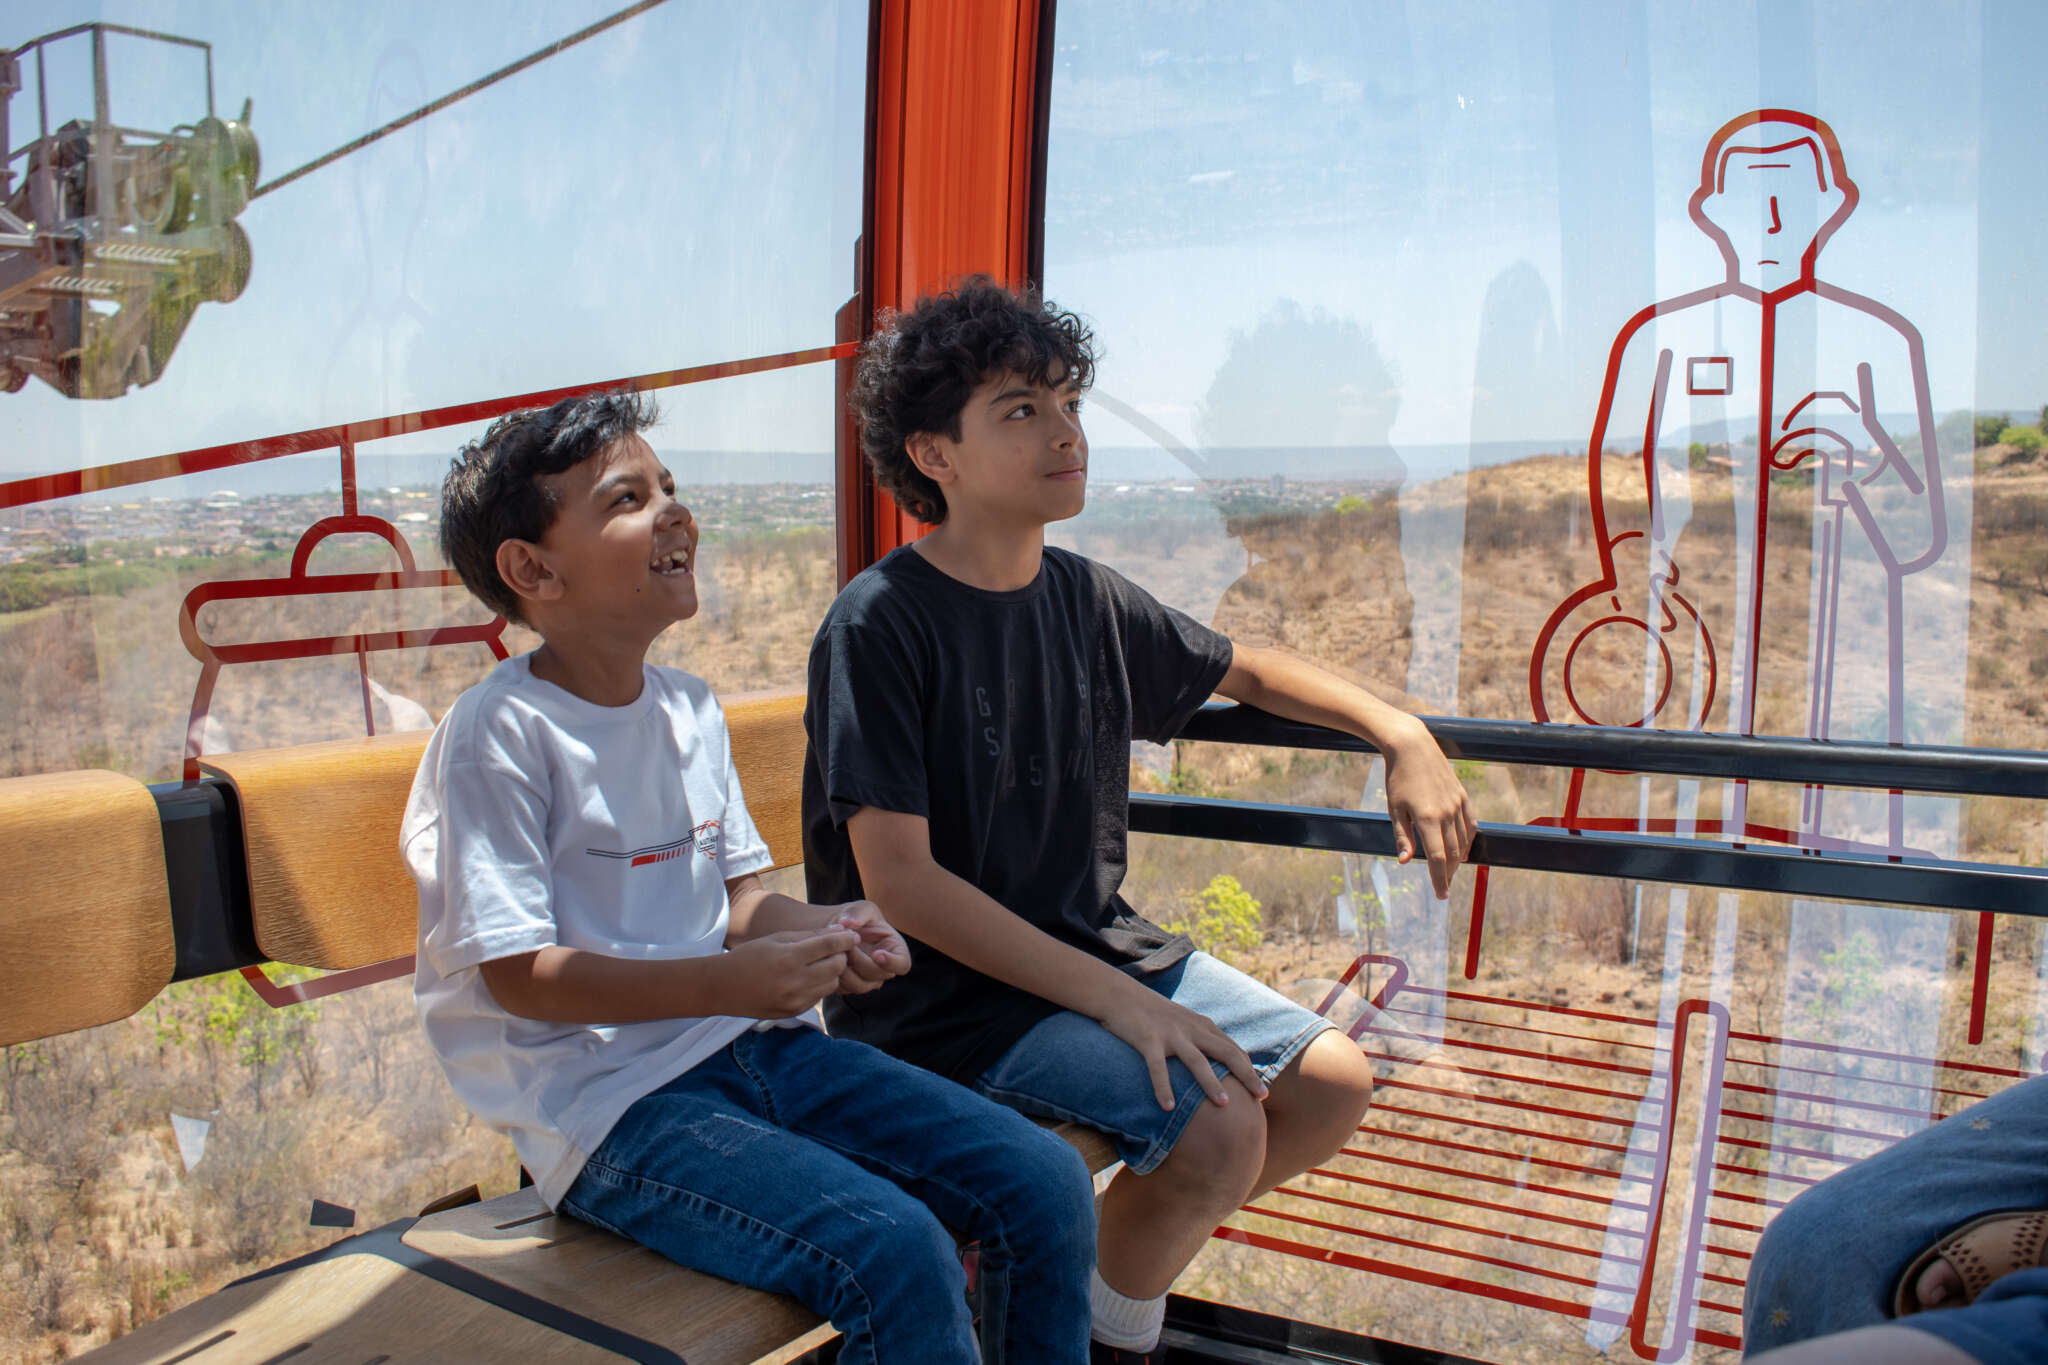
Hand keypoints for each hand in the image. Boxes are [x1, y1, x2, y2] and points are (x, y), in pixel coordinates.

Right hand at [717, 928, 857, 1018]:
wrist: (723, 987)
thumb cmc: (750, 956)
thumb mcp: (777, 938)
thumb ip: (810, 936)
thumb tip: (840, 932)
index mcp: (789, 957)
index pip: (829, 945)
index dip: (845, 939)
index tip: (852, 935)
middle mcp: (795, 981)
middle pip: (836, 966)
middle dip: (839, 956)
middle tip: (833, 949)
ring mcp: (795, 1000)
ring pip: (831, 984)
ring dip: (831, 972)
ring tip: (818, 964)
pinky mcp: (794, 1012)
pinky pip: (819, 997)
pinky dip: (818, 986)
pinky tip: (805, 978)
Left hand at [821, 900, 910, 994]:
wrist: (838, 930)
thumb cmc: (857, 917)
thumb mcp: (861, 908)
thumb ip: (858, 912)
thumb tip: (849, 924)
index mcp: (895, 950)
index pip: (902, 964)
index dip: (892, 963)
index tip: (877, 954)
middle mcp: (884, 968)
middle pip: (878, 975)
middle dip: (860, 961)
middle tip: (846, 946)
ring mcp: (868, 980)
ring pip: (860, 986)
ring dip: (846, 970)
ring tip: (836, 951)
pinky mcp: (850, 985)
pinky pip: (844, 989)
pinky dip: (835, 976)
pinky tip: (829, 959)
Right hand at [1098, 977, 1267, 1109]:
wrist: (1119, 994)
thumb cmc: (1152, 1014)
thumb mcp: (1183, 1022)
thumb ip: (1201, 1039)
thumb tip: (1218, 1064)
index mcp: (1202, 1026)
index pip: (1233, 1050)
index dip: (1249, 1070)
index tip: (1262, 1092)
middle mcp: (1191, 1029)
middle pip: (1225, 1054)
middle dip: (1246, 1075)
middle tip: (1261, 1097)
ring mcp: (1170, 1034)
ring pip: (1196, 1061)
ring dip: (1211, 1083)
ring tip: (1225, 1105)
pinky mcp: (1148, 1040)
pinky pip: (1157, 1067)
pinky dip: (1163, 1087)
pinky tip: (1167, 1107)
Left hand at [1382, 718, 1477, 899]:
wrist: (1412, 746)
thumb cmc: (1398, 778)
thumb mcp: (1395, 809)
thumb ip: (1403, 837)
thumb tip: (1406, 862)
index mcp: (1427, 818)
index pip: (1438, 858)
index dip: (1440, 879)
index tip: (1442, 895)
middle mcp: (1446, 813)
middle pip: (1454, 853)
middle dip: (1449, 873)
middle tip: (1443, 886)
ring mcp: (1457, 804)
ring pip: (1464, 841)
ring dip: (1459, 859)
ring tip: (1450, 871)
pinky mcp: (1462, 796)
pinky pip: (1471, 824)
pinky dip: (1468, 840)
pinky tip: (1463, 849)